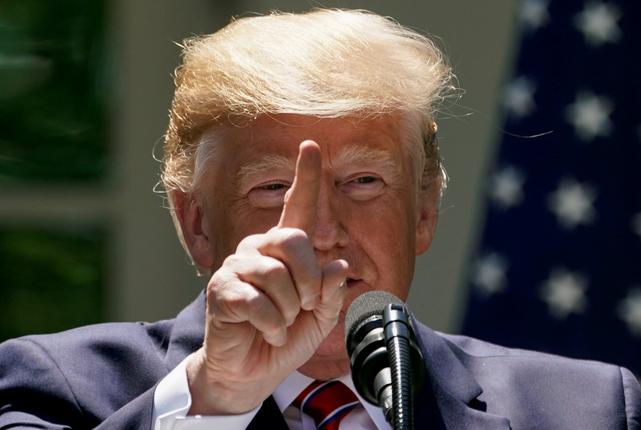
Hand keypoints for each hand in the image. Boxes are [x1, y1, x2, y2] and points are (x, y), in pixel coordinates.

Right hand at [185, 141, 347, 414]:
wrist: (251, 372)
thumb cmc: (285, 337)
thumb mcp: (321, 316)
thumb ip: (331, 291)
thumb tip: (337, 264)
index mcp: (286, 251)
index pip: (298, 207)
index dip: (305, 176)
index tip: (310, 145)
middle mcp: (259, 250)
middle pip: (293, 239)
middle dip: (309, 280)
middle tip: (305, 306)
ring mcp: (236, 268)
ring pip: (276, 274)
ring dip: (289, 308)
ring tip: (282, 321)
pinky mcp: (221, 291)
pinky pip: (258, 302)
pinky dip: (272, 325)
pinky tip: (266, 332)